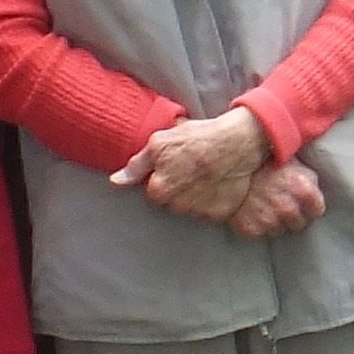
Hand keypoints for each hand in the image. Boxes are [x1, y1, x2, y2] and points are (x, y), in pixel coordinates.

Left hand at [118, 106, 269, 226]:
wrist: (238, 142)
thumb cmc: (198, 138)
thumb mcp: (161, 142)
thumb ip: (137, 165)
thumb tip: (116, 180)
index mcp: (159, 190)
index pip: (152, 193)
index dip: (162, 178)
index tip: (173, 167)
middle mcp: (177, 206)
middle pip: (170, 203)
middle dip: (177, 189)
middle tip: (190, 169)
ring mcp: (199, 212)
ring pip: (189, 209)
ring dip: (194, 196)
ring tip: (205, 175)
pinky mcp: (219, 214)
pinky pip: (209, 212)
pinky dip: (211, 202)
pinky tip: (216, 184)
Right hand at [228, 157, 327, 238]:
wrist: (229, 163)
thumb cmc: (263, 160)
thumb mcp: (292, 161)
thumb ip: (308, 179)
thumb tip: (316, 189)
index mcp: (304, 190)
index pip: (316, 211)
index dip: (309, 206)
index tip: (301, 202)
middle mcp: (288, 208)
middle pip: (298, 224)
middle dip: (292, 215)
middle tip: (280, 203)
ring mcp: (269, 220)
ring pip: (279, 230)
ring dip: (274, 221)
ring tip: (265, 205)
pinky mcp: (251, 229)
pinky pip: (260, 233)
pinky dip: (257, 225)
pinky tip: (252, 210)